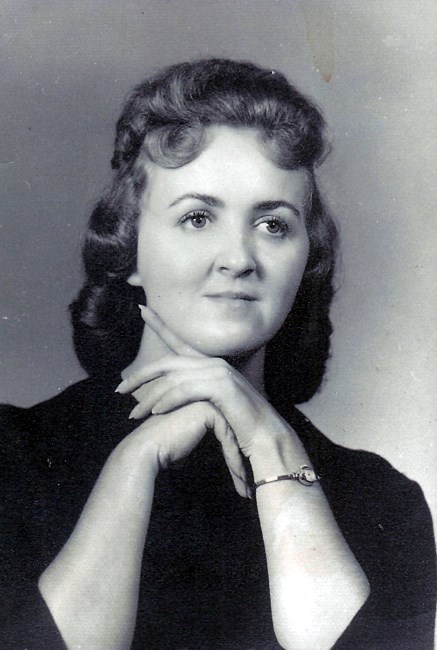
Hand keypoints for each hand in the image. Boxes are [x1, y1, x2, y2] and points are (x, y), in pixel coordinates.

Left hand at [117, 306, 292, 459]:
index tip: (142, 309)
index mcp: (210, 365)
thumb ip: (194, 397)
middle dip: (141, 375)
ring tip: (134, 414)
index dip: (161, 325)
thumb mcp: (212, 406)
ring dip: (150, 398)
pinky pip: (187, 390)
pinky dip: (169, 401)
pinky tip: (156, 412)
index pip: (179, 342)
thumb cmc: (239, 425)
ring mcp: (219, 372)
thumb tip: (168, 399)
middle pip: (168, 363)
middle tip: (119, 390)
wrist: (265, 437)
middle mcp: (214, 363)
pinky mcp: (223, 386)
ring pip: (174, 380)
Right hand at [123, 400, 248, 497]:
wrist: (146, 449)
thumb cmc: (163, 450)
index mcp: (204, 399)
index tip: (242, 475)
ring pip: (235, 433)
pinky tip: (238, 477)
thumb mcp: (188, 440)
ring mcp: (207, 398)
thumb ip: (202, 435)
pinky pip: (229, 436)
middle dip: (243, 458)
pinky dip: (234, 459)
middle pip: (235, 428)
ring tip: (244, 485)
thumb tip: (219, 445)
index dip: (235, 452)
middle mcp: (207, 394)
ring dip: (240, 462)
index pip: (230, 426)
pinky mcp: (208, 409)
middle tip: (247, 482)